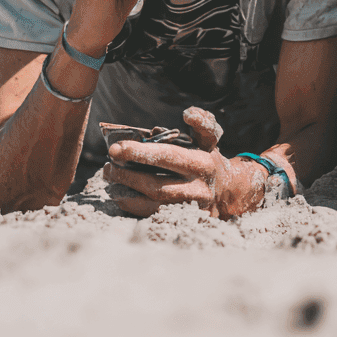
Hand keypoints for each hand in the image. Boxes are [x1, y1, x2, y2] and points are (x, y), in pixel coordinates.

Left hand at [102, 108, 267, 218]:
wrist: (228, 193)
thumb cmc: (208, 159)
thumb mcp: (210, 139)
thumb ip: (202, 124)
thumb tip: (189, 114)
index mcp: (204, 164)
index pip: (169, 157)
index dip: (142, 152)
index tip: (116, 147)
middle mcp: (199, 190)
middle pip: (157, 186)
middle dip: (128, 174)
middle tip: (109, 162)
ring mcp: (189, 211)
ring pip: (151, 205)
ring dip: (126, 190)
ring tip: (109, 175)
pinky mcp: (180, 222)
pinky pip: (149, 215)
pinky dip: (130, 203)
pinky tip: (118, 191)